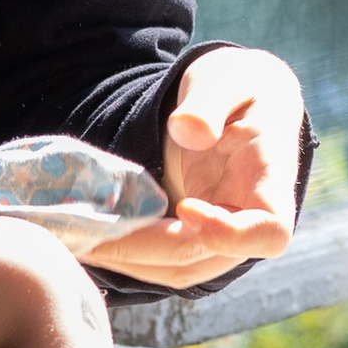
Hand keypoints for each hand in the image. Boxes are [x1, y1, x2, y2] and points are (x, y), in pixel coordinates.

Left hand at [96, 44, 306, 289]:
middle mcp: (249, 221)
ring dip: (127, 259)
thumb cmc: (237, 87)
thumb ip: (209, 102)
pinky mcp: (191, 238)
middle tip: (88, 230)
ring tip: (75, 238)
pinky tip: (87, 236)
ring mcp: (220, 236)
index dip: (230, 235)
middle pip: (204, 257)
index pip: (269, 232)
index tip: (187, 208)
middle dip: (144, 249)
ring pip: (178, 269)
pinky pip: (160, 260)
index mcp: (271, 182)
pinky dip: (124, 253)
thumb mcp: (227, 79)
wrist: (235, 104)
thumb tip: (187, 130)